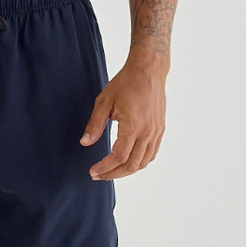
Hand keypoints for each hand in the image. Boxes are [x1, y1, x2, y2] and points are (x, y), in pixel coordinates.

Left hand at [79, 58, 166, 178]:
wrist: (148, 70)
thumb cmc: (125, 83)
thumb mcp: (104, 101)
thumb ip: (95, 124)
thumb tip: (85, 143)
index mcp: (133, 125)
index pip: (119, 157)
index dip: (105, 168)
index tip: (93, 171)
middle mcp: (148, 132)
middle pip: (132, 165)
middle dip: (114, 174)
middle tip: (98, 176)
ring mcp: (156, 131)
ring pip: (144, 162)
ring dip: (127, 171)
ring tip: (111, 171)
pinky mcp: (160, 129)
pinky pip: (152, 153)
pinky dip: (140, 162)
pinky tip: (128, 162)